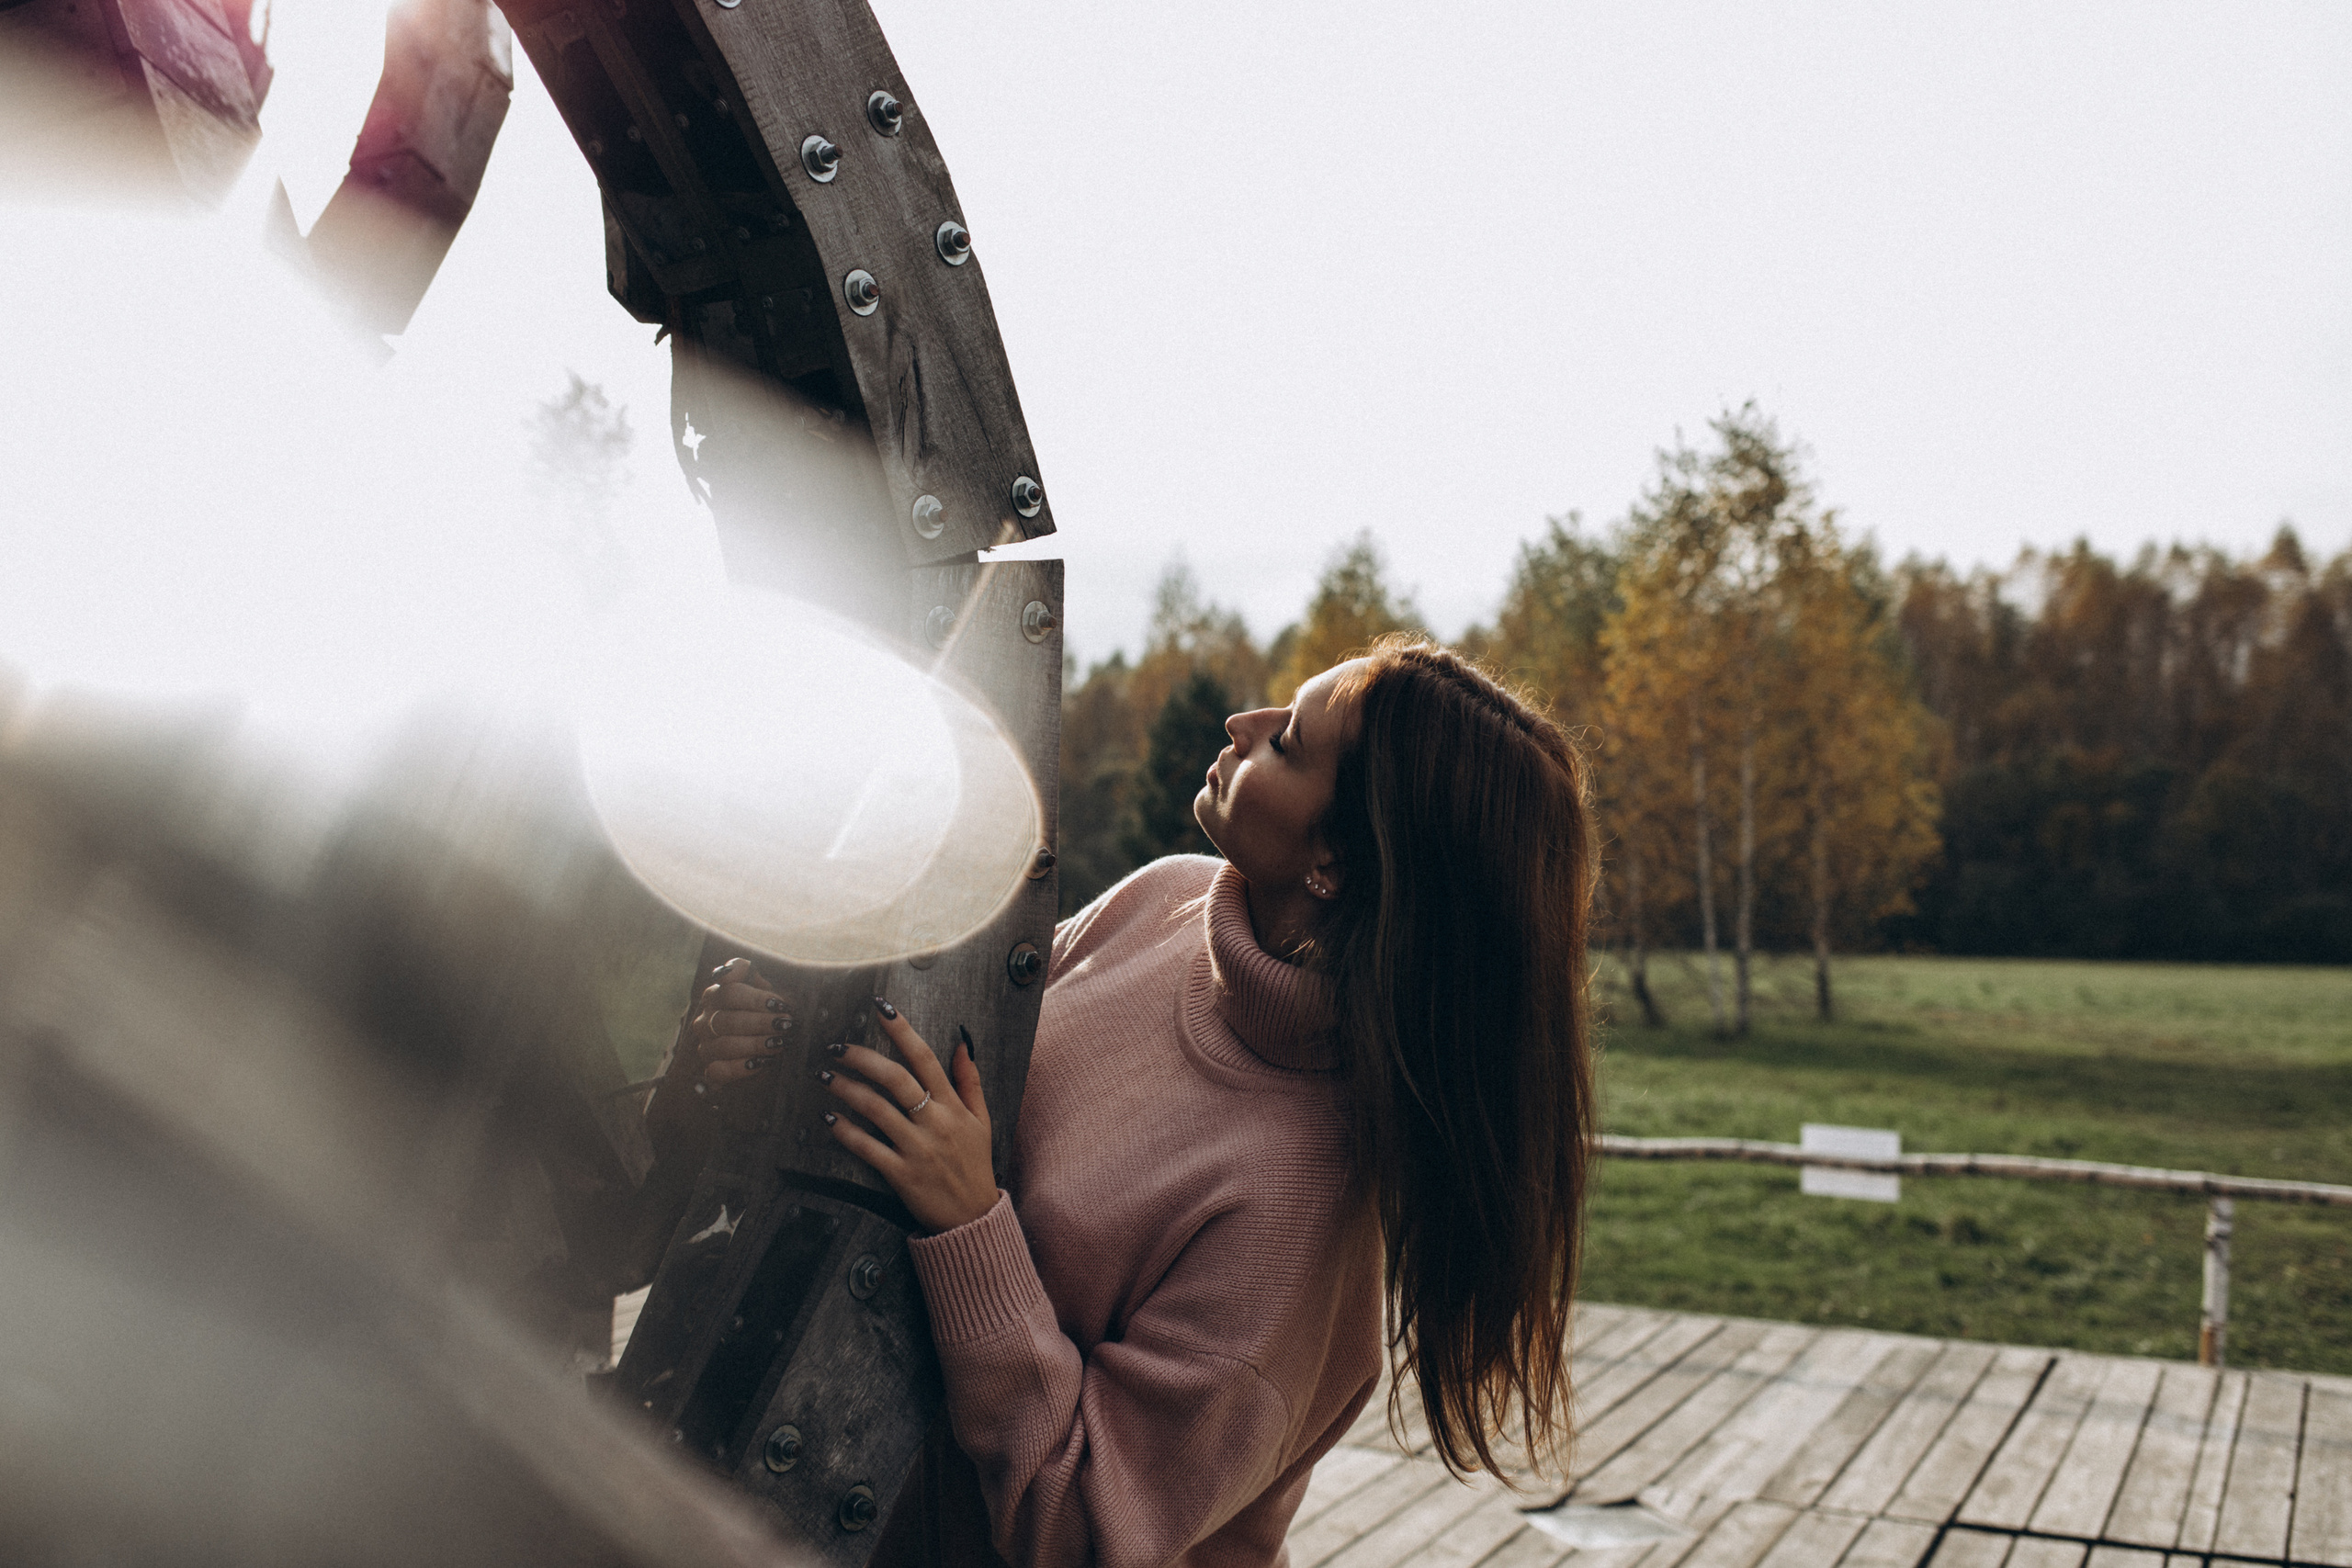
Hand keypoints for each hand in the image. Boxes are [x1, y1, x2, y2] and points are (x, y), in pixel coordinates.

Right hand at [693, 957, 797, 1084]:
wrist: (771, 1045)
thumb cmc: (767, 1011)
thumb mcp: (764, 988)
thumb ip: (747, 973)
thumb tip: (726, 972)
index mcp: (716, 995)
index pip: (730, 992)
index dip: (756, 999)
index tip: (779, 1004)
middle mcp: (706, 1020)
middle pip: (729, 1020)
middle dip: (761, 1023)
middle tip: (784, 1025)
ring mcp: (706, 1046)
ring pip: (725, 1045)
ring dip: (755, 1044)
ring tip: (778, 1043)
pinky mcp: (711, 1070)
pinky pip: (719, 1070)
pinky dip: (742, 1067)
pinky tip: (761, 1062)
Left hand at [822, 1000, 996, 1233]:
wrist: (973, 1217)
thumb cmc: (974, 1164)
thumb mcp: (982, 1120)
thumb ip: (970, 1081)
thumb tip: (963, 1042)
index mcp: (953, 1106)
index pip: (926, 1059)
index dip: (902, 1031)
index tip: (881, 1009)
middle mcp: (935, 1123)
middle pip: (896, 1079)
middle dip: (863, 1057)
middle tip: (836, 1047)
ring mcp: (917, 1149)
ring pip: (877, 1110)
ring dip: (847, 1090)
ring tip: (825, 1077)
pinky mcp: (901, 1175)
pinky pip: (868, 1149)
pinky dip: (846, 1133)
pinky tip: (829, 1120)